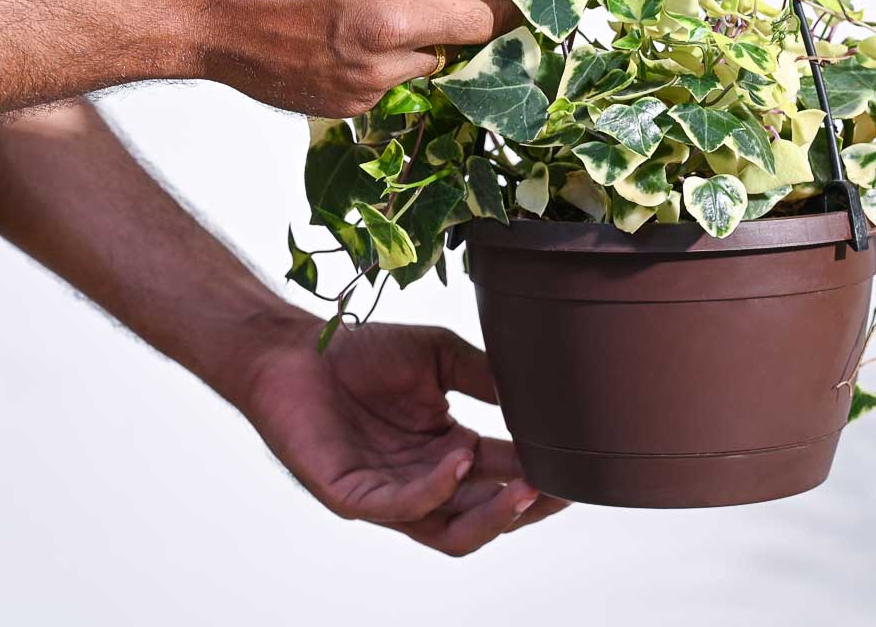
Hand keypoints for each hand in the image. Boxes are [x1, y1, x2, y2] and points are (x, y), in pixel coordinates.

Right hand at [194, 0, 537, 116]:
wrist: (200, 6)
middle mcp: (394, 19)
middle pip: (487, 25)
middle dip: (498, 10)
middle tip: (497, 1)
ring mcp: (375, 68)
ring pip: (441, 56)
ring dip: (431, 36)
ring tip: (380, 12)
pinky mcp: (356, 100)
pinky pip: (398, 80)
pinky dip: (389, 60)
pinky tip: (348, 38)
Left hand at [239, 316, 568, 555]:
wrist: (299, 347)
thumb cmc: (362, 351)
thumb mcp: (440, 356)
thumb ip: (484, 375)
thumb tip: (536, 390)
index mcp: (446, 449)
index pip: (502, 473)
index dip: (539, 474)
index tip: (577, 464)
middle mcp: (423, 479)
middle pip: (485, 514)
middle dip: (526, 506)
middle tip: (561, 486)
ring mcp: (389, 493)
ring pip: (450, 529)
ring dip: (492, 514)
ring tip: (526, 487)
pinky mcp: (353, 495)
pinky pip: (401, 508)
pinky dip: (434, 491)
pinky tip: (457, 461)